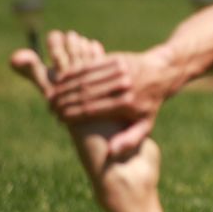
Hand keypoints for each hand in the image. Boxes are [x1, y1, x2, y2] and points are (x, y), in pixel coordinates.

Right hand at [47, 40, 176, 157]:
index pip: (92, 110)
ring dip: (65, 86)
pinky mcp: (116, 59)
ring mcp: (120, 71)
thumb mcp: (145, 124)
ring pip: (86, 78)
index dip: (73, 114)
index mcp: (127, 104)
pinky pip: (90, 65)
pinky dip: (73, 72)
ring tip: (52, 94)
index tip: (58, 118)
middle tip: (50, 106)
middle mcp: (124, 86)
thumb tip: (111, 152)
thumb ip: (130, 140)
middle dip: (65, 100)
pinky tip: (61, 79)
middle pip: (86, 93)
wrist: (163, 73)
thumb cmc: (149, 103)